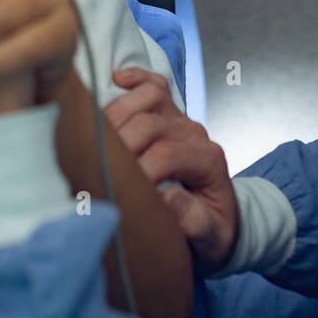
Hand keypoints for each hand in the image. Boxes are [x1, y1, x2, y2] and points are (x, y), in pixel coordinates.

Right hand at [105, 68, 239, 275]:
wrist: (220, 218)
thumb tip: (170, 198)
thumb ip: (197, 223)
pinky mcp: (170, 112)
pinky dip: (135, 78)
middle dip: (119, 143)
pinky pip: (154, 84)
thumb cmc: (212, 231)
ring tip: (97, 137)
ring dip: (118, 113)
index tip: (117, 191)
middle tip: (98, 167)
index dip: (136, 168)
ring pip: (149, 97)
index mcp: (208, 161)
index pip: (165, 154)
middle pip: (150, 124)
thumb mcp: (212, 239)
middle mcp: (195, 133)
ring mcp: (181, 119)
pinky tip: (116, 79)